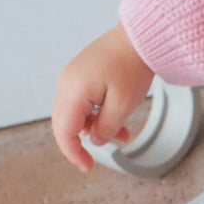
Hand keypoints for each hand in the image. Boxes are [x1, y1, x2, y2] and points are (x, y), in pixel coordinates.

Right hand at [51, 24, 153, 170]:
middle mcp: (67, 83)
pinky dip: (96, 116)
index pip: (64, 131)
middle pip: (64, 123)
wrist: (140, 36)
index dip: (73, 152)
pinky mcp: (82, 75)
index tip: (86, 167)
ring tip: (122, 136)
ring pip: (75, 114)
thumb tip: (95, 141)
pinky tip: (117, 122)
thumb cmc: (132, 65)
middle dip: (80, 143)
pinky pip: (82, 102)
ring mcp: (73, 77)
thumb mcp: (124, 104)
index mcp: (73, 91)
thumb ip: (107, 127)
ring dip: (94, 129)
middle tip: (94, 160)